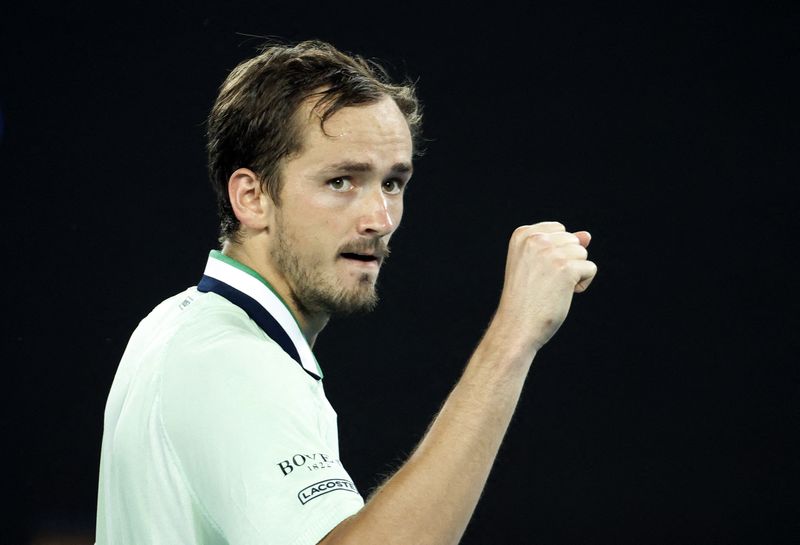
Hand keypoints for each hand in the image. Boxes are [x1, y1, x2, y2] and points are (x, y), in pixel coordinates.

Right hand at [494, 221, 596, 353]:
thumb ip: (560, 245)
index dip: (556, 253)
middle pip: (572, 241)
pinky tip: (563, 295)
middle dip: (566, 262)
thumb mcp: (538, 264)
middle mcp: (535, 239)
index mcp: (523, 235)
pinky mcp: (566, 268)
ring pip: (582, 254)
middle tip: (543, 283)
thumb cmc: (525, 297)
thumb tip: (587, 235)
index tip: (537, 272)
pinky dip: (582, 285)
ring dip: (574, 273)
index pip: (559, 230)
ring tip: (552, 289)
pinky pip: (590, 269)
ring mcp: (550, 253)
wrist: (516, 325)